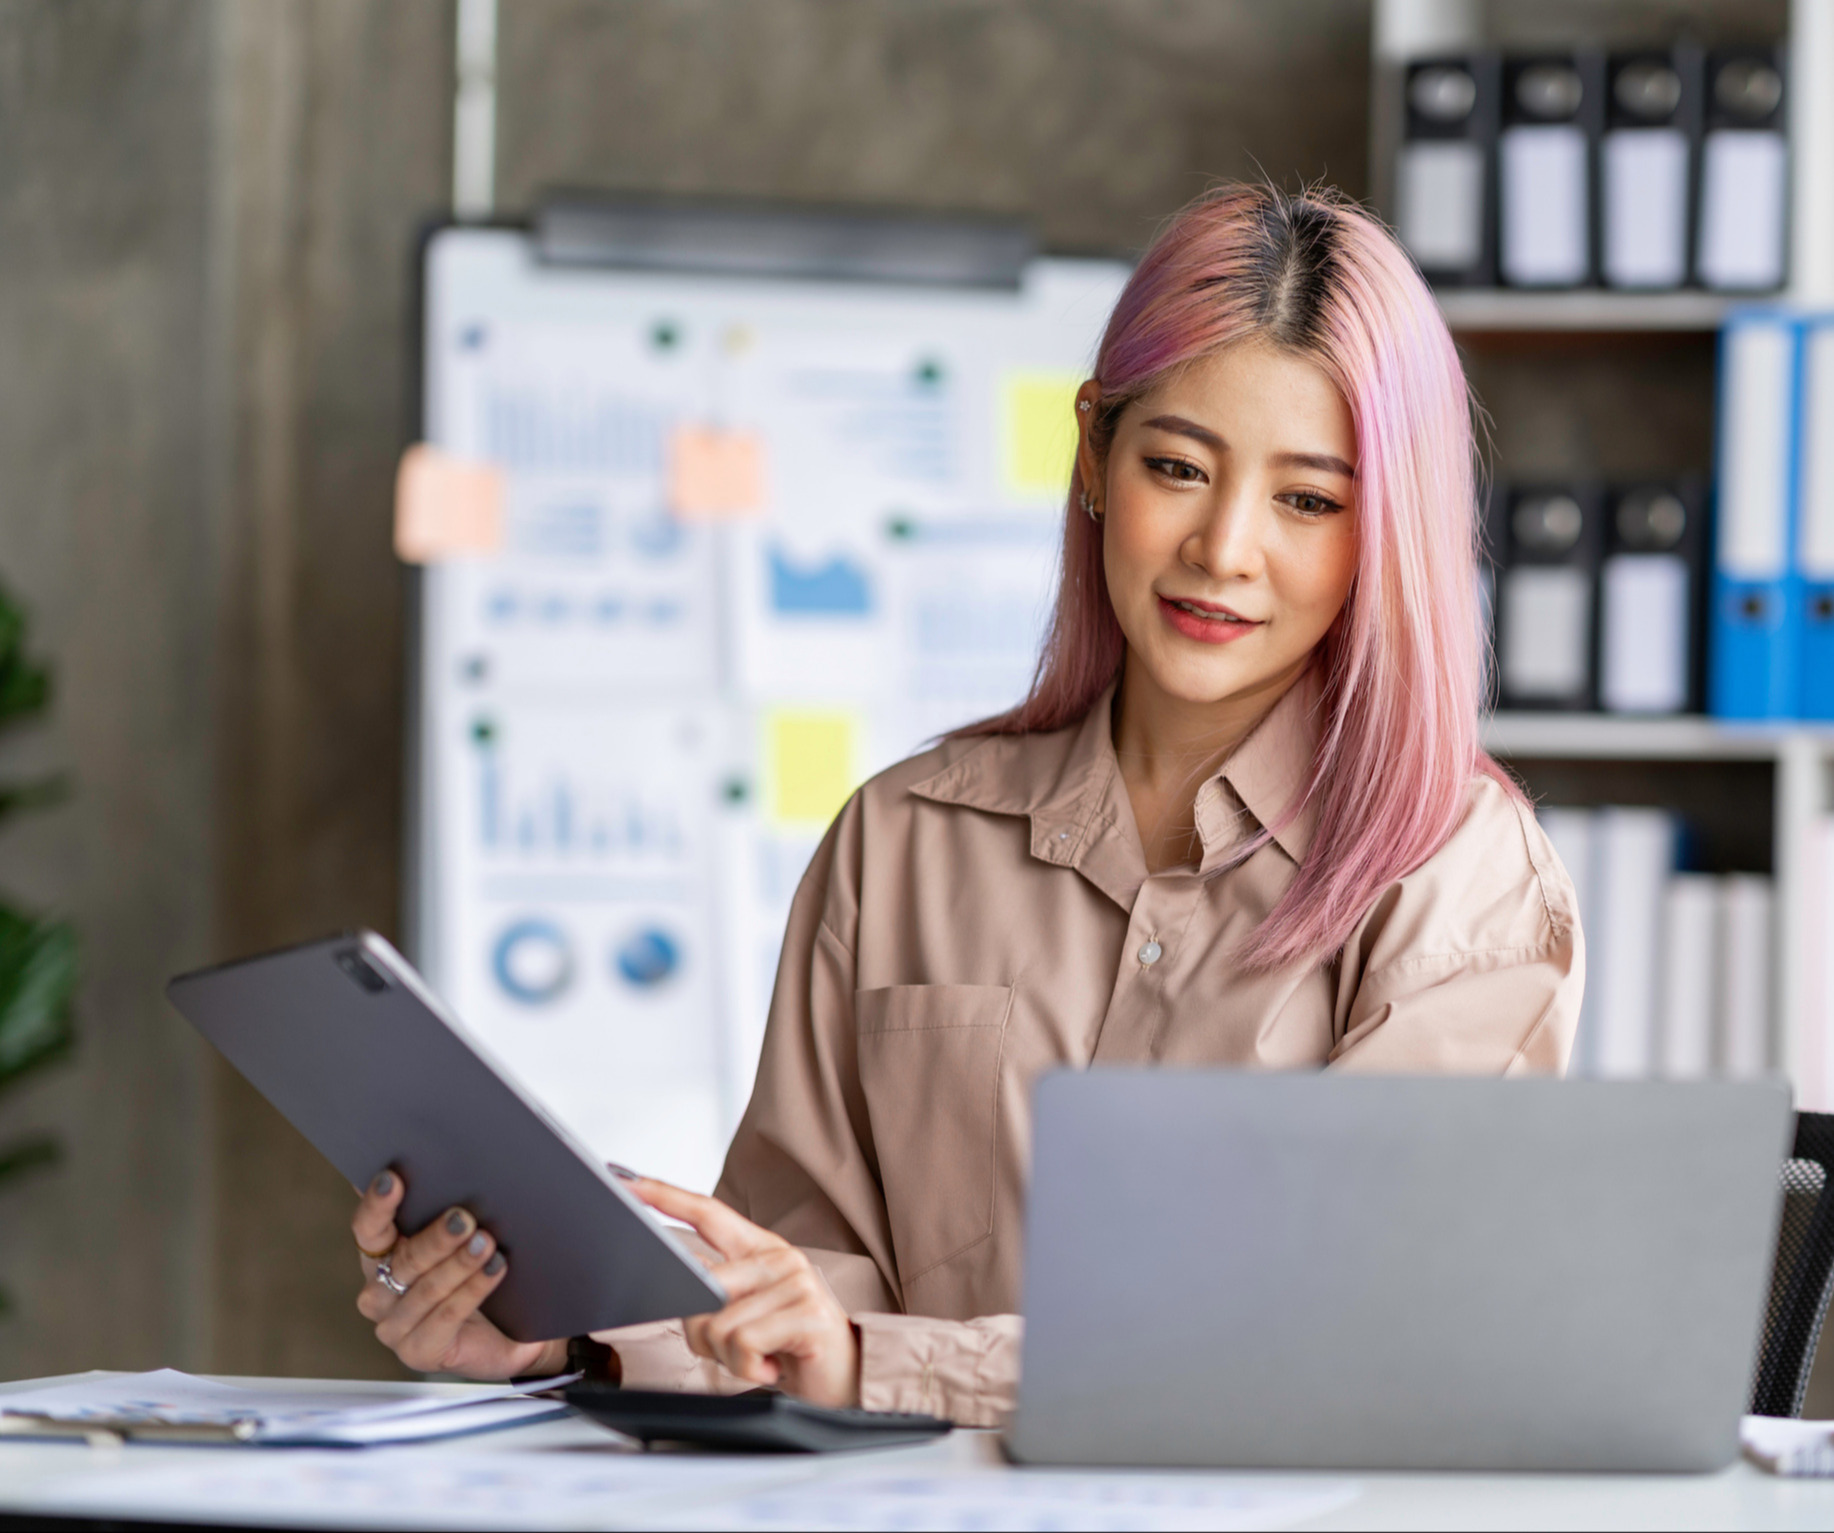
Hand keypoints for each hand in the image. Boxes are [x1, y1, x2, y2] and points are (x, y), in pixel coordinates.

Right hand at [352, 1170, 564, 1379]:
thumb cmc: (480, 1278)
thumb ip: (445, 1213)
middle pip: (403, 1260)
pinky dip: (472, 1291)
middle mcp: (379, 1294)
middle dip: (436, 1237)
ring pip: (426, 1289)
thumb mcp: (462, 1242)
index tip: (392, 1179)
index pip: (368, 1230)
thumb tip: (452, 1169)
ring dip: (459, 1264)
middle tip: (464, 1218)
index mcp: (380, 1258)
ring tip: (487, 1244)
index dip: (377, 1205)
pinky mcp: (419, 1353)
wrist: (512, 1332)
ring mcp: (395, 1328)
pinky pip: (445, 1317)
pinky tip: (494, 1271)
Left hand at [630, 1177, 859, 1407]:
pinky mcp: (807, 1312)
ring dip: (730, 1357)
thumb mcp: (747, 1315)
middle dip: (704, 1333)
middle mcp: (780, 1258)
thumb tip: (680, 1288)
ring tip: (761, 1358)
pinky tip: (773, 1366)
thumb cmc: (789, 1349)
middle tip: (738, 1350)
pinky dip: (750, 1367)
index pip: (708, 1213)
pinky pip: (743, 1342)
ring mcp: (796, 1282)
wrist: (846, 1382)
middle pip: (702, 1286)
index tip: (627, 1182)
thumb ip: (717, 1295)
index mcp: (761, 1251)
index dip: (665, 1196)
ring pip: (718, 1323)